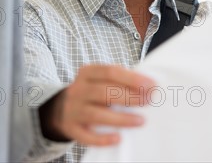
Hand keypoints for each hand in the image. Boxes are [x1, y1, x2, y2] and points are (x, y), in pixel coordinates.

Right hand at [39, 64, 155, 145]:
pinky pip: (87, 136)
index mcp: (87, 73)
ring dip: (121, 118)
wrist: (61, 108)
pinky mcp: (71, 129)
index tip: (151, 85)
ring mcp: (72, 110)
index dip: (132, 78)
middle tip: (148, 101)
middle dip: (129, 97)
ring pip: (96, 114)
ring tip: (140, 121)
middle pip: (104, 92)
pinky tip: (118, 138)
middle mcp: (78, 90)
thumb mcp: (99, 79)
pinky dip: (102, 139)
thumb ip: (118, 80)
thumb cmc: (91, 91)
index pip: (110, 72)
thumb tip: (147, 86)